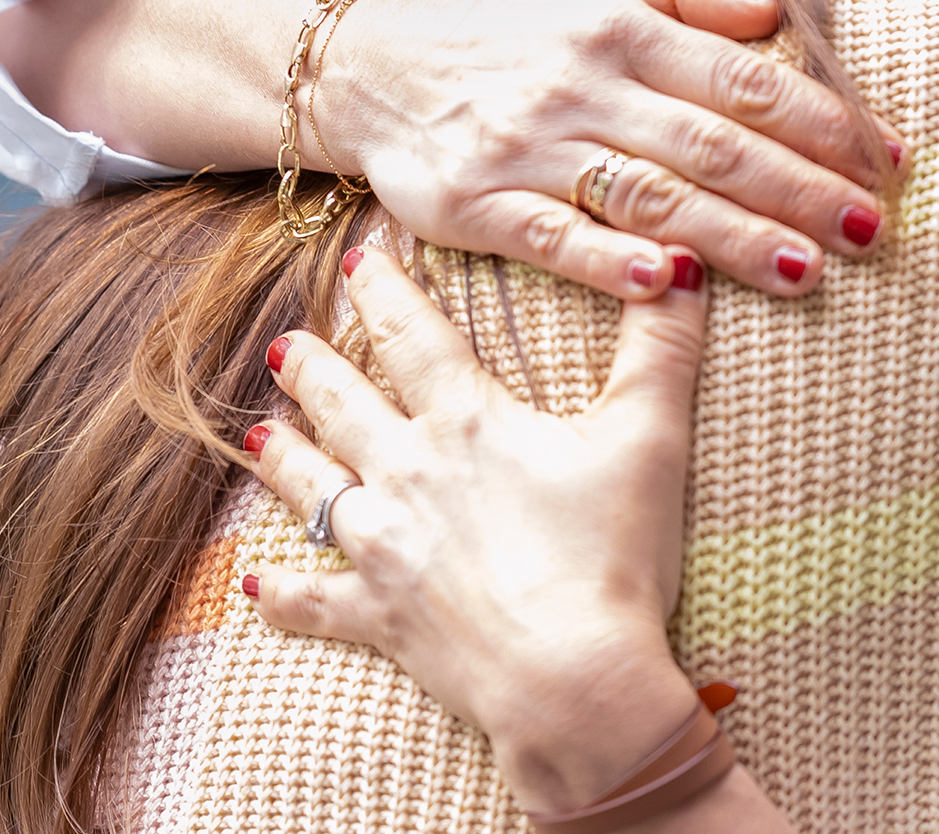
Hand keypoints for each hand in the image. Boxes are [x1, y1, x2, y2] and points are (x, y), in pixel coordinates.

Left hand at [247, 247, 708, 812]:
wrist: (570, 679)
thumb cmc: (610, 556)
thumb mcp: (650, 435)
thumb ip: (662, 345)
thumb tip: (680, 262)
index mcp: (466, 421)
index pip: (412, 335)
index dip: (383, 291)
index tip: (356, 259)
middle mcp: (408, 473)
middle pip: (344, 404)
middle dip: (313, 367)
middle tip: (285, 342)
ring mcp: (384, 548)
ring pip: (313, 488)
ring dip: (283, 456)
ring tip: (258, 431)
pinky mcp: (379, 616)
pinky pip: (313, 600)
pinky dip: (284, 592)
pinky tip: (257, 583)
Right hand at [325, 0, 898, 298]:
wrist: (381, 65)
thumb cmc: (518, 21)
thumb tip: (773, 7)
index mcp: (622, 25)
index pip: (742, 79)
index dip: (822, 119)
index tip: (886, 158)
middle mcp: (582, 84)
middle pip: (710, 144)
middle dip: (799, 188)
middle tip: (869, 228)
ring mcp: (529, 148)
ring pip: (648, 196)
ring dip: (732, 236)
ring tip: (807, 270)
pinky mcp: (478, 206)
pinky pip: (553, 238)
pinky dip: (609, 260)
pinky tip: (668, 284)